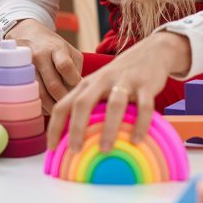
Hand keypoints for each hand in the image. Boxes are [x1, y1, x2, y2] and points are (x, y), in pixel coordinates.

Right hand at [7, 19, 82, 113]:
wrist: (25, 33)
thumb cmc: (52, 46)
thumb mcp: (69, 50)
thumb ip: (76, 70)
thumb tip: (77, 95)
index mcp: (56, 48)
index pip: (65, 67)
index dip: (74, 82)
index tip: (80, 91)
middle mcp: (39, 55)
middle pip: (53, 85)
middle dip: (64, 100)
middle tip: (72, 109)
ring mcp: (26, 66)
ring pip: (39, 94)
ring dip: (51, 107)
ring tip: (59, 109)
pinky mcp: (16, 74)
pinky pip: (28, 95)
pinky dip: (39, 104)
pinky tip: (46, 106)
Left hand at [45, 31, 190, 152]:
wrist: (151, 51)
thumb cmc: (120, 78)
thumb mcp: (99, 87)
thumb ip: (88, 107)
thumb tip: (74, 141)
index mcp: (86, 85)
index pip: (63, 105)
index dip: (54, 126)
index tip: (51, 148)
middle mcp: (101, 81)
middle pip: (83, 103)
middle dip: (76, 128)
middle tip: (74, 151)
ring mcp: (124, 82)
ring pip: (113, 105)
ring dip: (107, 128)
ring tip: (104, 150)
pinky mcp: (146, 85)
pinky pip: (144, 106)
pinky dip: (140, 124)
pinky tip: (136, 141)